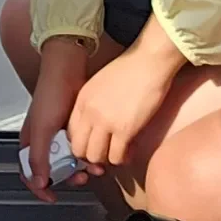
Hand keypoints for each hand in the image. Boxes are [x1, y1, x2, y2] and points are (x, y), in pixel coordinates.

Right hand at [20, 37, 89, 200]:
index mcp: (30, 141)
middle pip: (52, 170)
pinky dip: (88, 155)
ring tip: (94, 168)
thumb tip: (40, 183)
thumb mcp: (42, 129)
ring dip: (81, 168)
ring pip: (69, 161)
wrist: (68, 69)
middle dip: (67, 177)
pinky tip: (98, 155)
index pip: (29, 172)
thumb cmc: (50, 94)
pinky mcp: (73, 129)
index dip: (39, 187)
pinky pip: (80, 149)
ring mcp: (59, 135)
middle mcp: (43, 141)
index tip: (53, 196)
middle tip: (80, 177)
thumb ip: (39, 157)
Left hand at [67, 35, 181, 169]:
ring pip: (95, 157)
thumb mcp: (100, 84)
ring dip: (107, 158)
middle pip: (79, 149)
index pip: (71, 133)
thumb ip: (93, 103)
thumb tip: (96, 125)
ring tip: (118, 152)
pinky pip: (116, 157)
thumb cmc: (130, 69)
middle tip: (105, 152)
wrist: (148, 62)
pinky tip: (130, 150)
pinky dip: (123, 158)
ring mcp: (105, 122)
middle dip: (91, 155)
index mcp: (82, 100)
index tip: (93, 144)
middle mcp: (89, 113)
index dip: (82, 143)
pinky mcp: (124, 130)